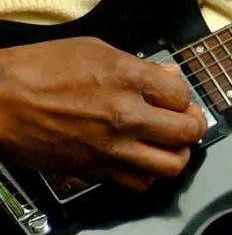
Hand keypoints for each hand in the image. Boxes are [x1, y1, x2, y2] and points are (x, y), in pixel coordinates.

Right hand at [0, 37, 207, 190]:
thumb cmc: (36, 71)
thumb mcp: (92, 50)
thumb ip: (139, 65)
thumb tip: (171, 78)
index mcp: (127, 78)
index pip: (182, 95)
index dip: (182, 97)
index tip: (174, 99)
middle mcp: (126, 115)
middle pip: (188, 131)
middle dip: (192, 126)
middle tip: (185, 123)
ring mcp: (113, 147)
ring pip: (172, 165)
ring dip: (176, 155)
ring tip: (168, 145)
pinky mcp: (97, 171)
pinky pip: (140, 184)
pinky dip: (147, 175)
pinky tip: (140, 161)